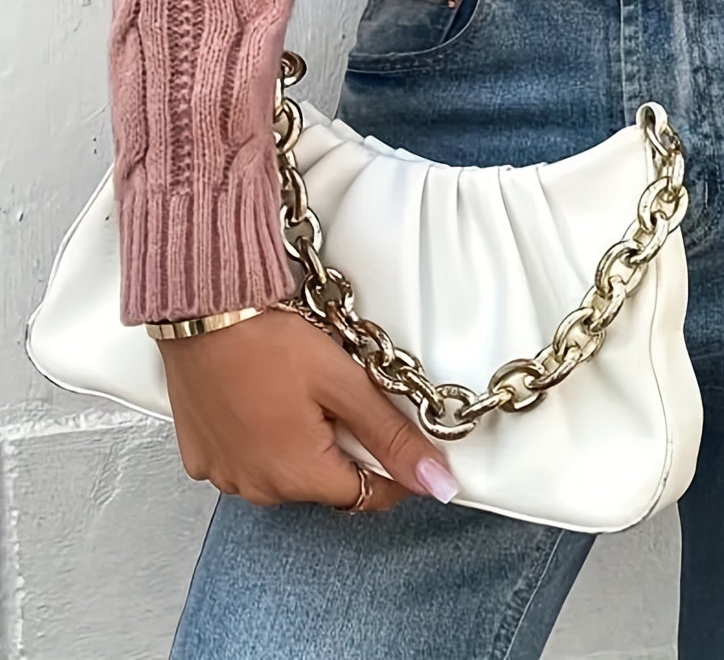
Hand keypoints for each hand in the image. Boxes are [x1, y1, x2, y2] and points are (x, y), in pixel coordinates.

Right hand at [159, 306, 460, 511]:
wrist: (203, 313)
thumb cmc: (267, 341)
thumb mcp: (345, 383)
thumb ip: (392, 437)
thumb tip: (435, 483)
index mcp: (298, 477)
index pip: (367, 496)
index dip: (388, 465)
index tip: (390, 432)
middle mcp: (258, 489)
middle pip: (325, 482)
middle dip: (341, 445)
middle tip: (335, 393)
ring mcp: (225, 476)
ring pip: (284, 472)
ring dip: (300, 443)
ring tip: (296, 391)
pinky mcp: (201, 458)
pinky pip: (245, 460)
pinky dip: (260, 438)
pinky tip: (262, 399)